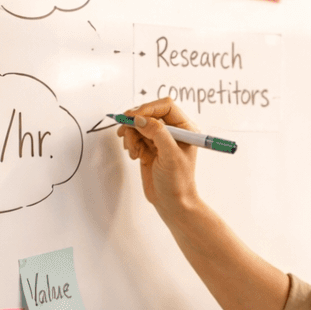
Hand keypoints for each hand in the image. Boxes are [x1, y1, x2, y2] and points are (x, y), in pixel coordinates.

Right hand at [119, 98, 200, 217]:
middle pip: (149, 113)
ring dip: (131, 135)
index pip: (165, 106)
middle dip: (136, 122)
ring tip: (134, 151)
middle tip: (125, 130)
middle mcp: (173, 131)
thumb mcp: (170, 155)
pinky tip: (135, 155)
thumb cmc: (178, 182)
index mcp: (185, 128)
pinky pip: (134, 136)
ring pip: (139, 125)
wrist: (171, 203)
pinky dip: (130, 143)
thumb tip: (140, 119)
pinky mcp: (149, 148)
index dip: (148, 109)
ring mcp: (159, 139)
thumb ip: (157, 133)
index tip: (134, 118)